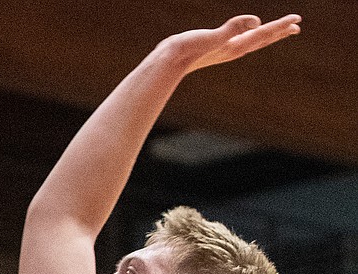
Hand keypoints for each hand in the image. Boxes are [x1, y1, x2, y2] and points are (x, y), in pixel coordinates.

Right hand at [161, 13, 299, 75]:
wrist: (166, 63)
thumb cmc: (185, 50)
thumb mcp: (210, 37)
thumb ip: (232, 29)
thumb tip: (256, 21)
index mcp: (234, 46)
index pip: (263, 33)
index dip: (281, 25)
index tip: (297, 19)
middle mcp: (231, 49)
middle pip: (261, 39)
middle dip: (279, 32)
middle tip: (296, 26)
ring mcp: (222, 50)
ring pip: (251, 42)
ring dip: (266, 36)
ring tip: (277, 32)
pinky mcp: (214, 48)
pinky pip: (238, 41)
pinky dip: (248, 37)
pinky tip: (247, 36)